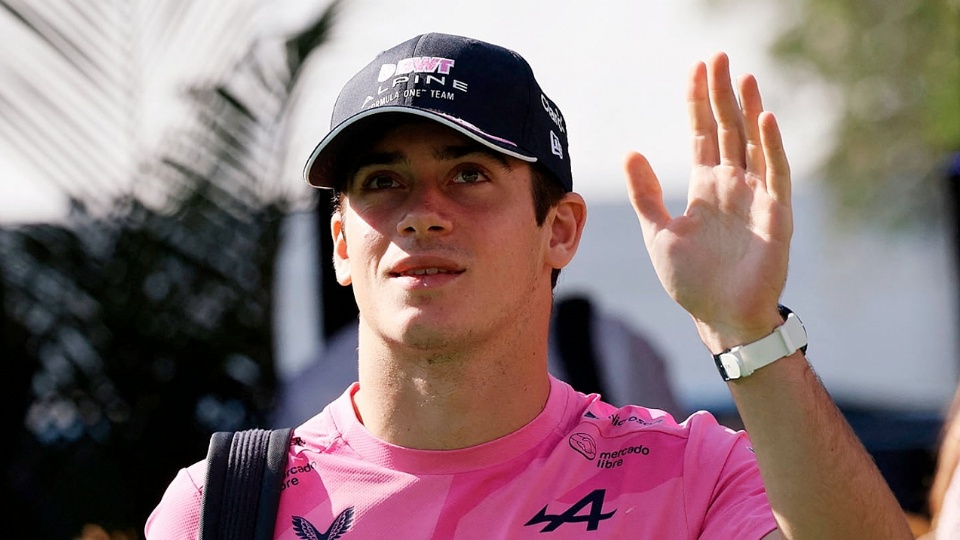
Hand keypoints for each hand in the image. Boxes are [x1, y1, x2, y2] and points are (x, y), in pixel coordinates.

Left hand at [624, 52, 792, 352]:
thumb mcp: (659, 233)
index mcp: (705, 187)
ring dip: (750, 110)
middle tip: (718, 57)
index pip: (701, 134)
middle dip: (722, 94)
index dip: (697, 103)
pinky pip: (776, 174)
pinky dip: (772, 148)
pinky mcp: (775, 215)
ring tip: (743, 77)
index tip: (694, 70)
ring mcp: (756, 197)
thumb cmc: (691, 281)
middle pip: (727, 129)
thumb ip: (647, 194)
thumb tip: (630, 153)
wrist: (720, 318)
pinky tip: (765, 120)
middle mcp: (732, 185)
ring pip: (753, 144)